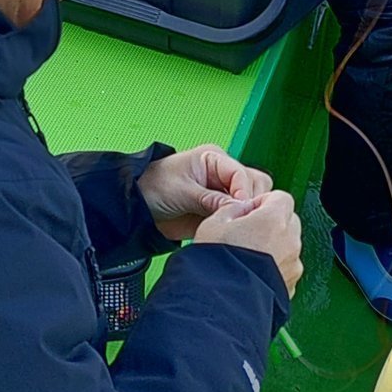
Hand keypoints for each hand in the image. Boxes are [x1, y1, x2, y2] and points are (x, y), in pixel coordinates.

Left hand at [139, 144, 273, 242]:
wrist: (137, 208)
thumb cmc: (153, 187)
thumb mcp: (181, 191)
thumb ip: (210, 199)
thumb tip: (238, 206)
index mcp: (214, 159)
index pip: (242, 173)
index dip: (244, 192)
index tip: (241, 209)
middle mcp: (223, 174)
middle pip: (255, 184)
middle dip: (251, 201)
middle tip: (241, 218)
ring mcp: (223, 193)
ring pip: (252, 201)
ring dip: (248, 213)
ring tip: (236, 226)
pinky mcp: (219, 210)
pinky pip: (239, 216)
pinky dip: (240, 224)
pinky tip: (232, 231)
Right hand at [194, 189, 302, 295]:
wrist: (223, 304)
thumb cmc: (216, 265)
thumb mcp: (213, 225)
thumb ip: (233, 209)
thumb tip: (243, 208)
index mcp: (273, 220)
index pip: (281, 197)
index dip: (263, 202)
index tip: (249, 212)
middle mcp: (290, 240)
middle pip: (288, 220)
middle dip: (272, 223)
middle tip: (248, 233)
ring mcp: (293, 264)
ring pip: (289, 245)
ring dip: (275, 246)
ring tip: (249, 258)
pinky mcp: (292, 285)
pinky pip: (287, 268)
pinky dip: (276, 268)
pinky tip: (254, 273)